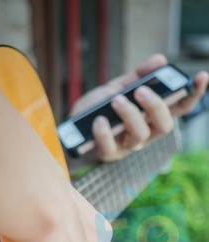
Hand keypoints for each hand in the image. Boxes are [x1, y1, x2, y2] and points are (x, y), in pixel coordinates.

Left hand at [71, 54, 208, 161]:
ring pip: (140, 136)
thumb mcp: (117, 88)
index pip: (178, 109)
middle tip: (141, 91)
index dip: (193, 95)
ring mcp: (126, 146)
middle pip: (164, 126)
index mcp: (150, 117)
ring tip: (116, 100)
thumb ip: (137, 76)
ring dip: (130, 115)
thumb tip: (160, 60)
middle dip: (156, 107)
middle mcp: (144, 133)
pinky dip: (105, 134)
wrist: (72, 128)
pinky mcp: (108, 154)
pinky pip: (111, 148)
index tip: (201, 76)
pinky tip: (99, 121)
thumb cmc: (99, 109)